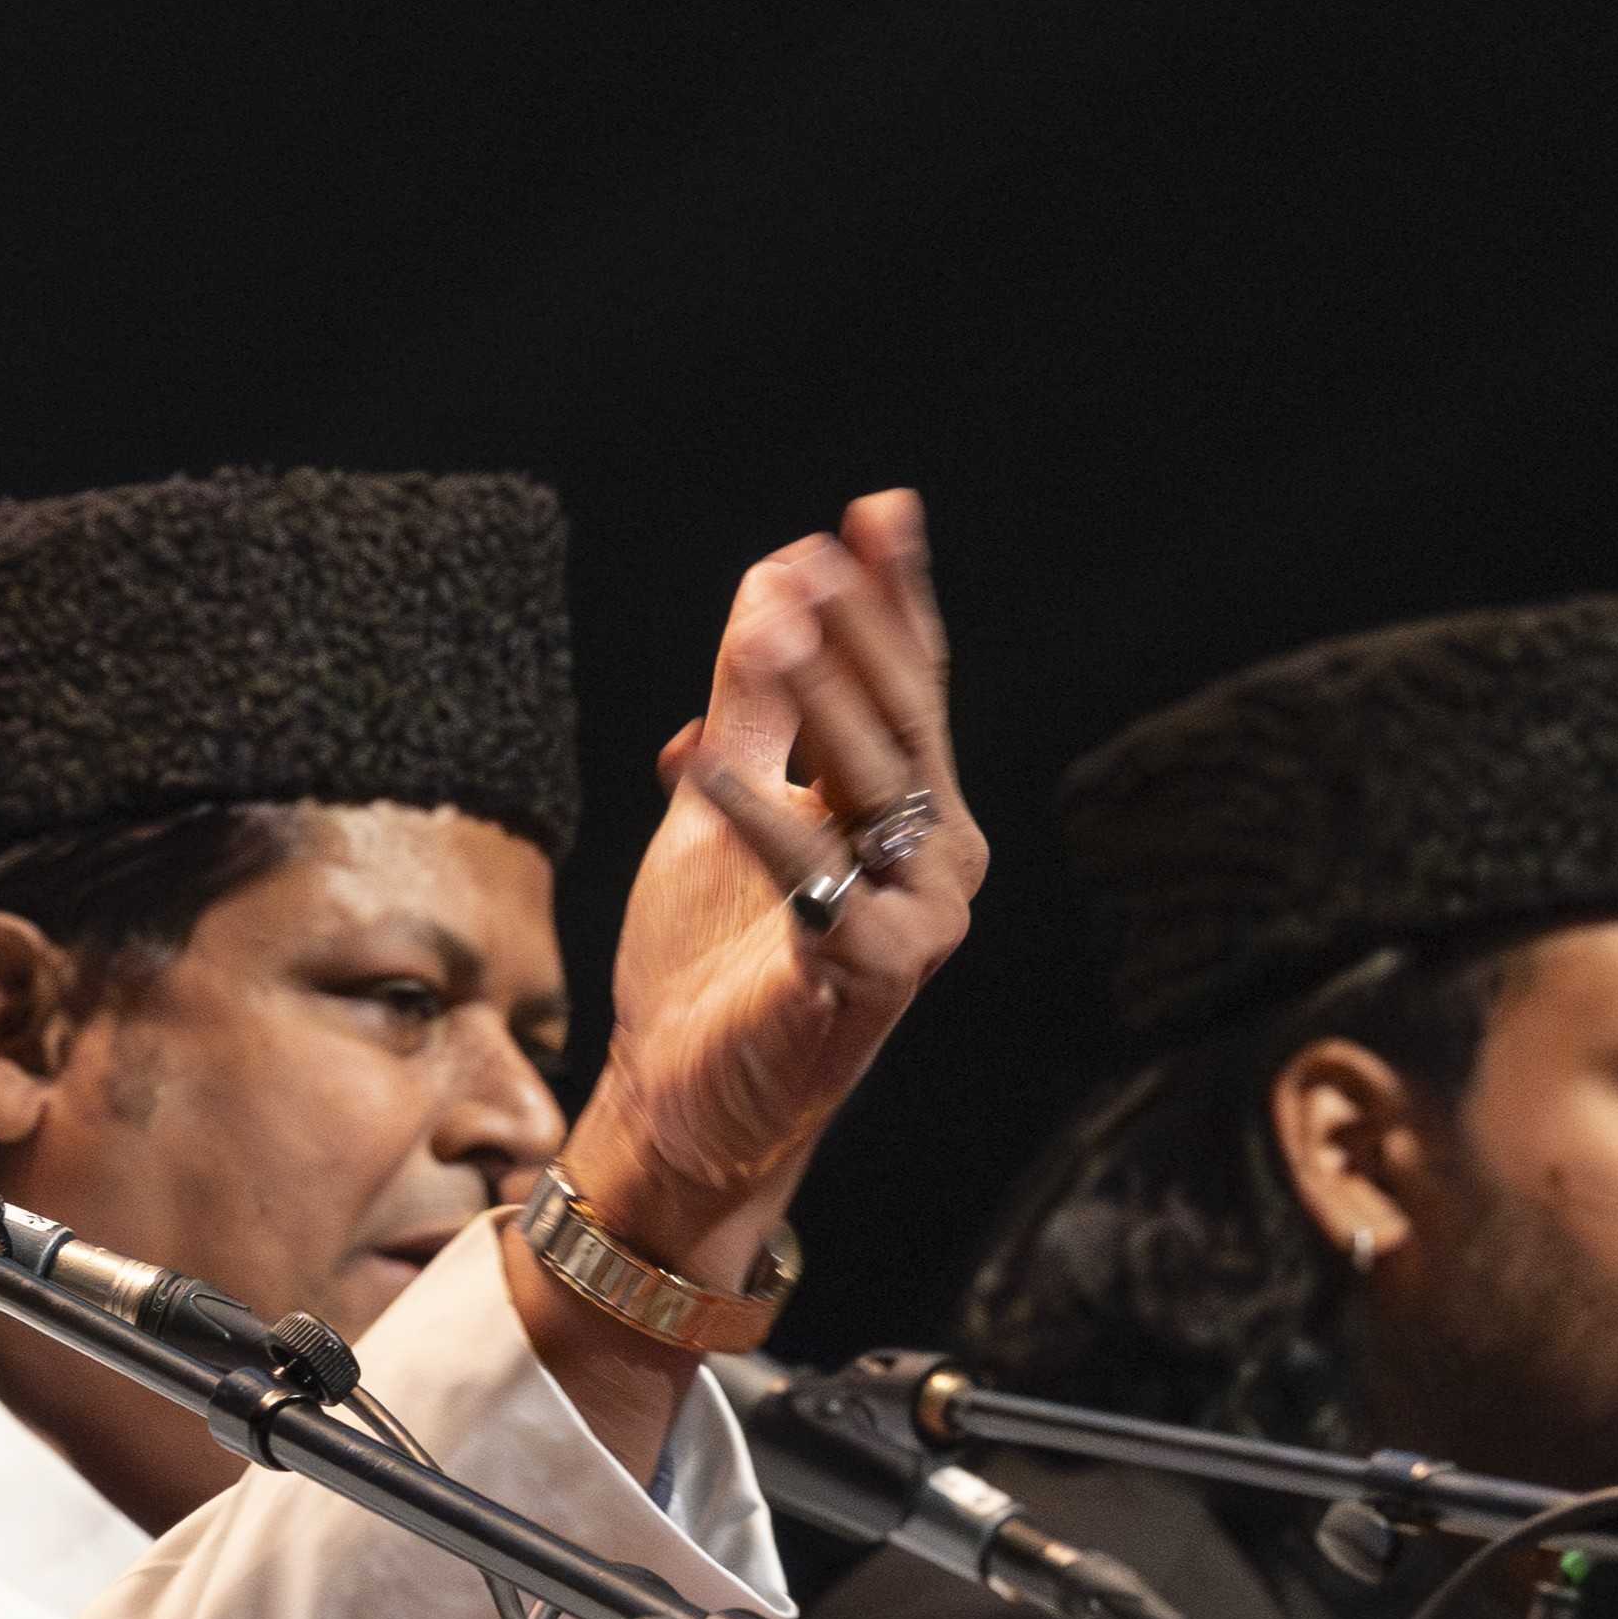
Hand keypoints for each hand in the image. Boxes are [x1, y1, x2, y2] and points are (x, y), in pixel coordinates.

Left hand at [517, 491, 983, 1435]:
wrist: (680, 1105)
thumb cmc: (708, 961)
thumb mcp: (721, 804)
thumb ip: (748, 702)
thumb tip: (775, 575)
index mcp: (911, 813)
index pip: (910, 685)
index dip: (893, 598)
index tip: (877, 512)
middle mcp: (937, 860)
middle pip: (898, 723)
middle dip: (850, 637)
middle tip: (805, 560)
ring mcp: (917, 922)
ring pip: (873, 789)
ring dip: (816, 703)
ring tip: (767, 624)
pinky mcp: (871, 979)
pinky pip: (816, 883)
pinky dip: (764, 824)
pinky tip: (708, 770)